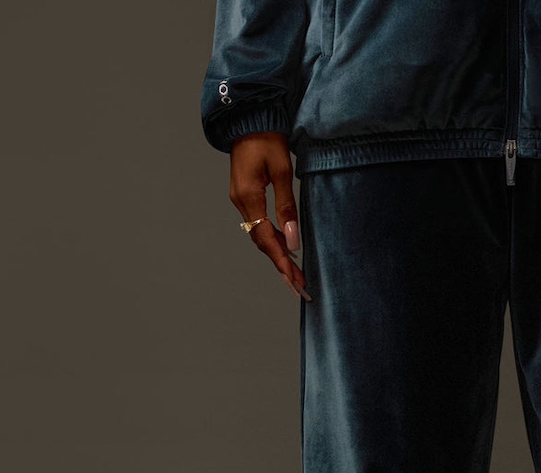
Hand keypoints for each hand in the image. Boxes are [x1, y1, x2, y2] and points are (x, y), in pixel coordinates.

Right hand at [229, 132, 311, 300]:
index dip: (282, 262)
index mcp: (248, 197)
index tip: (296, 281)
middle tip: (299, 287)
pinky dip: (273, 240)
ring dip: (277, 255)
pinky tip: (285, 250)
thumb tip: (293, 241)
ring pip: (260, 235)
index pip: (266, 239)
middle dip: (281, 265)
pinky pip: (259, 224)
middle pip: (262, 242)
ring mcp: (241, 199)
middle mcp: (240, 202)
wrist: (249, 118)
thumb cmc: (267, 139)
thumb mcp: (281, 171)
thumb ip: (287, 207)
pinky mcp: (245, 195)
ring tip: (295, 275)